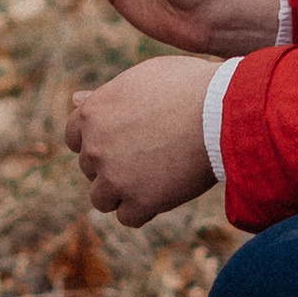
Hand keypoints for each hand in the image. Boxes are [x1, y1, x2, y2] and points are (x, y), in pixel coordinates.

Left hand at [65, 53, 221, 227]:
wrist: (223, 112)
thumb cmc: (189, 88)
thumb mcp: (141, 79)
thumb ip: (106, 96)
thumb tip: (75, 100)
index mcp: (93, 112)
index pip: (74, 136)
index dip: (96, 140)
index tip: (119, 141)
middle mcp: (96, 146)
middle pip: (90, 168)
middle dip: (113, 164)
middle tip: (149, 155)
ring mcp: (115, 177)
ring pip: (102, 198)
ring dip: (122, 192)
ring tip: (154, 178)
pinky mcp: (139, 202)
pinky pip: (128, 217)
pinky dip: (144, 209)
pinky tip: (165, 192)